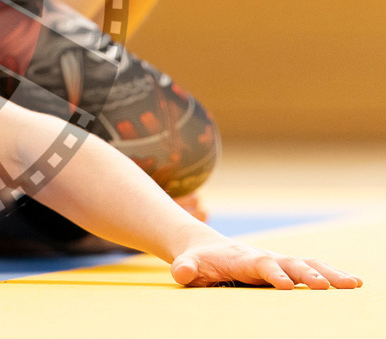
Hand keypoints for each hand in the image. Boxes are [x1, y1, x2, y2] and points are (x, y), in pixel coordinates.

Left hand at [171, 237, 362, 288]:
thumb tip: (182, 272)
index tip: (286, 286)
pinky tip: (353, 284)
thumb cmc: (197, 261)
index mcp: (242, 258)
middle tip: (327, 287)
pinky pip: (312, 269)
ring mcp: (277, 262)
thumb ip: (185, 268)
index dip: (273, 274)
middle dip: (309, 274)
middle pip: (290, 262)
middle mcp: (264, 257)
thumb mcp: (188, 264)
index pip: (260, 265)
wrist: (204, 247)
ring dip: (330, 274)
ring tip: (353, 284)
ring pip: (307, 264)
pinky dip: (332, 275)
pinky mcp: (286, 268)